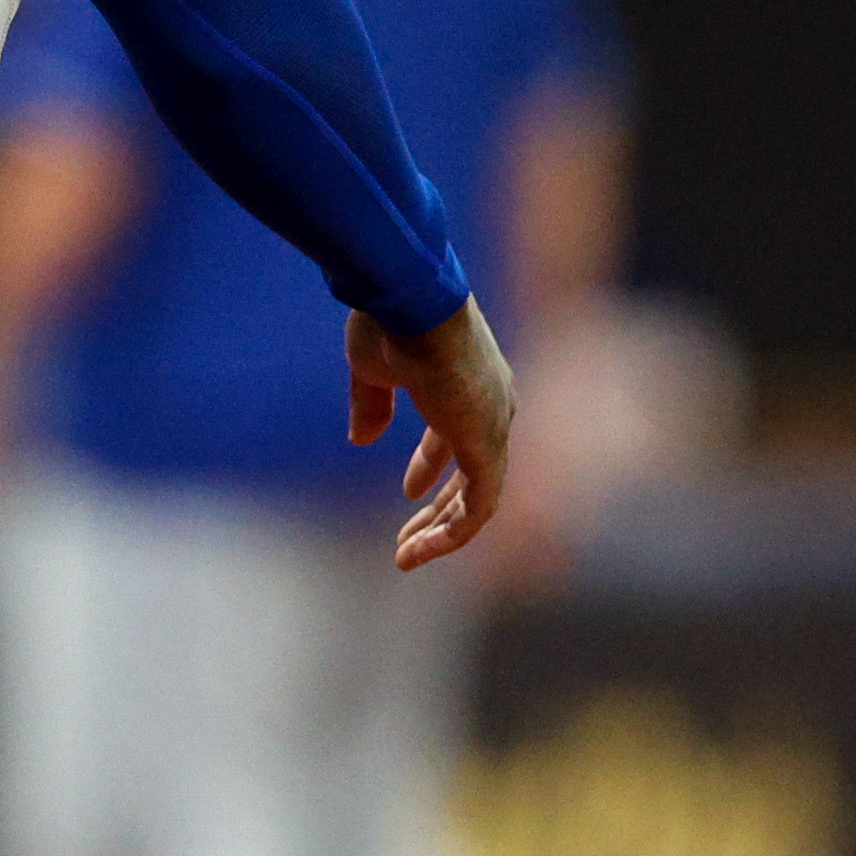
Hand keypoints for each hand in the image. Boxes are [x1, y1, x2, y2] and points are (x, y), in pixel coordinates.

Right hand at [345, 300, 516, 572]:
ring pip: (478, 497)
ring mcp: (493, 425)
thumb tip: (362, 440)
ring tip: (406, 555)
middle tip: (406, 537)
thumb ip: (371, 405)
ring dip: (441, 530)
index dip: (430, 466)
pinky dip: (452, 534)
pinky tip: (422, 549)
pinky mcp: (487, 446)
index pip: (457, 435)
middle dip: (438, 508)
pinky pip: (479, 507)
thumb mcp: (373, 369)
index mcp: (469, 382)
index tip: (408, 490)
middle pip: (472, 472)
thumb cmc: (391, 321)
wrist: (412, 300)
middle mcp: (492, 405)